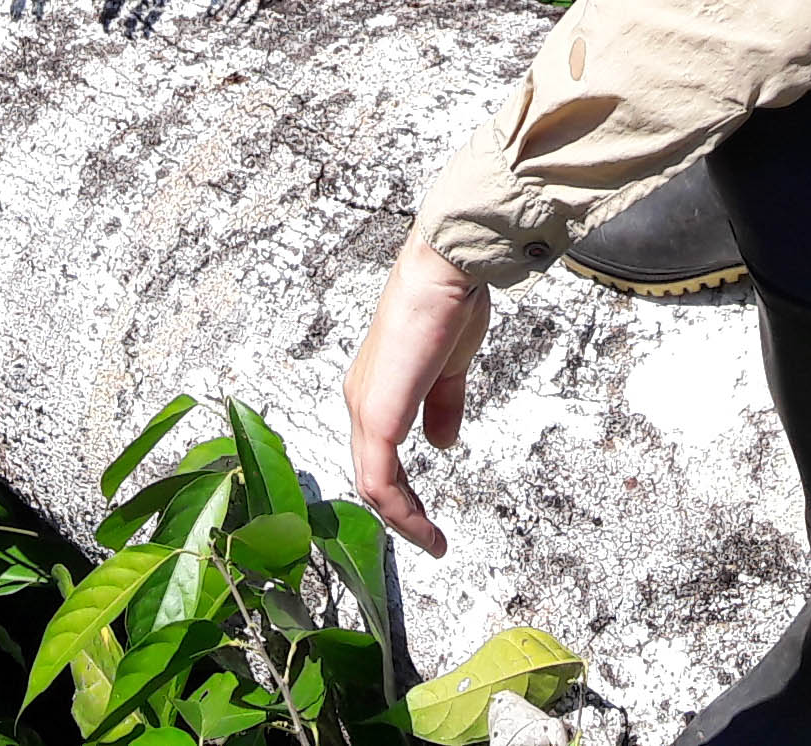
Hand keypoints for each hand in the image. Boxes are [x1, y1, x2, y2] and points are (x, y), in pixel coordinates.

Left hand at [342, 237, 493, 554]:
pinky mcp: (378, 413)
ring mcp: (365, 407)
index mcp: (377, 389)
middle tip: (430, 539)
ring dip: (403, 519)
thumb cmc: (448, 303)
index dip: (402, 494)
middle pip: (371, 475)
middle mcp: (362, 400)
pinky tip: (423, 525)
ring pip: (372, 483)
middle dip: (402, 514)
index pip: (379, 456)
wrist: (446, 270)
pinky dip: (401, 509)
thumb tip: (442, 442)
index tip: (428, 520)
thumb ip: (441, 406)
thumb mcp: (448, 367)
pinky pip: (379, 477)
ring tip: (431, 541)